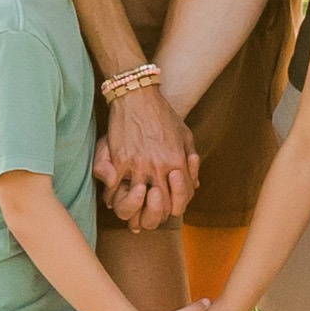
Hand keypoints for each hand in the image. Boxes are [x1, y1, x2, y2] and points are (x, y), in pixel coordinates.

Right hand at [101, 84, 195, 224]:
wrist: (138, 95)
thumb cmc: (163, 115)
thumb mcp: (185, 135)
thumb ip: (191, 163)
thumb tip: (194, 185)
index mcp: (177, 162)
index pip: (180, 201)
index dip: (173, 208)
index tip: (165, 203)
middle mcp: (159, 167)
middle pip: (159, 209)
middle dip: (153, 214)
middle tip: (147, 209)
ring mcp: (138, 165)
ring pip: (136, 204)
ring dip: (133, 208)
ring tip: (131, 203)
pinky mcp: (119, 160)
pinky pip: (115, 190)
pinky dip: (114, 196)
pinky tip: (116, 192)